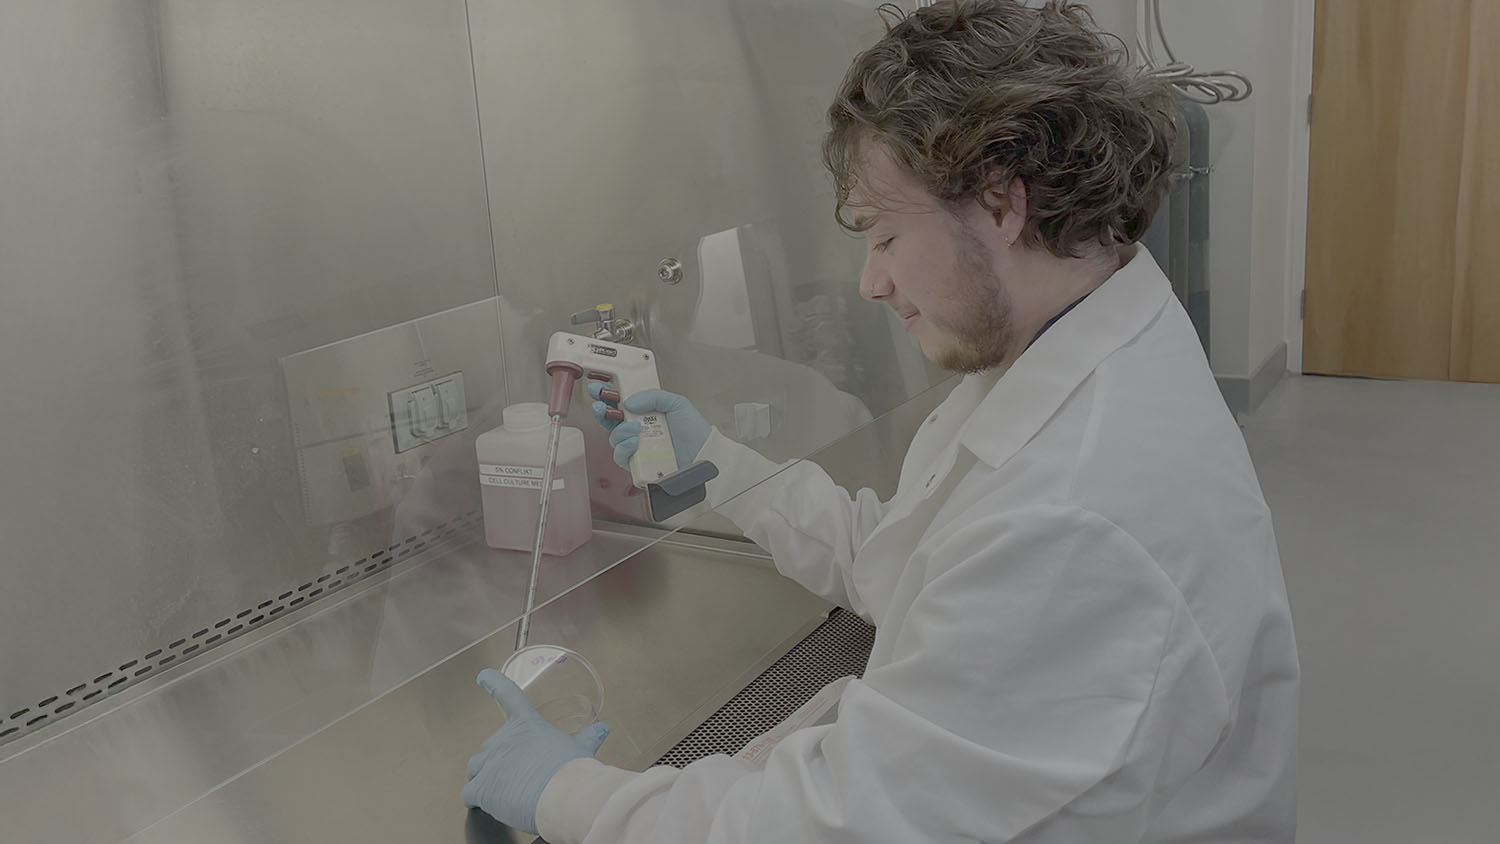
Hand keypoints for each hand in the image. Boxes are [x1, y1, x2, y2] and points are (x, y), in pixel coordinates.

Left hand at [462, 668, 609, 833]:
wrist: (564, 796)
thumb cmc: (572, 771)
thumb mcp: (581, 749)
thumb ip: (588, 738)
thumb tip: (601, 729)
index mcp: (527, 725)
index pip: (509, 695)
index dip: (495, 683)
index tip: (484, 676)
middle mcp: (505, 739)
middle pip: (491, 744)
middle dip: (500, 758)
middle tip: (518, 774)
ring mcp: (490, 763)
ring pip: (476, 766)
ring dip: (484, 775)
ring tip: (502, 789)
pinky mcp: (482, 788)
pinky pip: (469, 792)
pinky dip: (475, 798)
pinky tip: (484, 804)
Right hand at [588, 383, 711, 470]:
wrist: (705, 456)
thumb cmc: (695, 433)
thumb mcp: (677, 404)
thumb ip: (654, 396)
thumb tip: (629, 400)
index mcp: (646, 413)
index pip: (620, 402)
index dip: (607, 394)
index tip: (598, 387)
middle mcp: (638, 430)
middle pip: (610, 420)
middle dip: (601, 410)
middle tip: (601, 405)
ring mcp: (637, 447)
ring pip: (614, 438)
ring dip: (619, 430)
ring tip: (634, 428)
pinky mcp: (638, 464)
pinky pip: (621, 456)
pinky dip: (624, 448)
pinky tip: (634, 442)